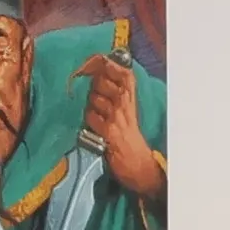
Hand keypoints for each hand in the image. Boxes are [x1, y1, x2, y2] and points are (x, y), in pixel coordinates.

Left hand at [73, 56, 164, 198]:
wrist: (141, 168)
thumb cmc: (133, 144)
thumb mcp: (129, 118)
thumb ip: (119, 102)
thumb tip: (99, 84)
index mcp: (133, 103)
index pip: (126, 77)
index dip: (112, 66)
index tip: (101, 60)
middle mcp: (125, 108)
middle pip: (103, 82)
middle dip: (92, 84)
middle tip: (93, 93)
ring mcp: (117, 119)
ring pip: (94, 98)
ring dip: (89, 103)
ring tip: (95, 113)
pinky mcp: (108, 132)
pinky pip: (90, 117)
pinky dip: (88, 119)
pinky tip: (92, 127)